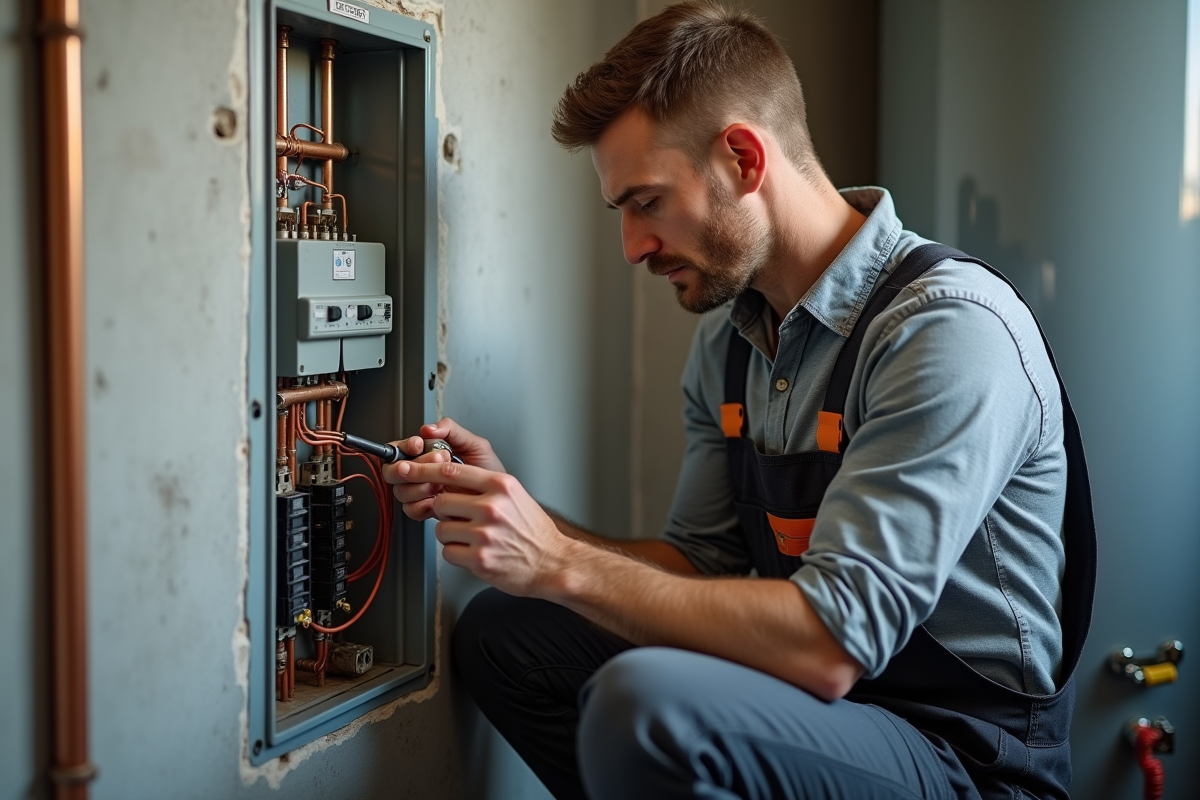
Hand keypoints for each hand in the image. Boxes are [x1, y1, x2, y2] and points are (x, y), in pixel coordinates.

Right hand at [383, 418, 504, 521]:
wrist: (500, 498)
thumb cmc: (489, 472)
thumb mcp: (475, 444)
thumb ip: (452, 431)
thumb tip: (429, 428)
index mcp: (427, 454)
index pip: (399, 448)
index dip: (405, 446)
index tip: (419, 445)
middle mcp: (421, 473)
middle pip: (392, 471)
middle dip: (411, 467)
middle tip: (433, 463)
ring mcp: (422, 492)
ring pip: (401, 490)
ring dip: (420, 485)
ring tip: (442, 483)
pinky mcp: (426, 509)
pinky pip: (410, 510)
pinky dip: (422, 504)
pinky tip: (438, 499)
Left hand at [390, 459, 571, 597]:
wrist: (553, 562)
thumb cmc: (533, 530)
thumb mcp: (515, 495)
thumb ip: (484, 485)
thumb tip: (447, 477)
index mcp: (500, 486)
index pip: (451, 471)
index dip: (423, 469)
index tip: (408, 469)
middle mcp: (492, 507)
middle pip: (441, 502)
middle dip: (444, 512)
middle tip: (461, 518)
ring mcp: (485, 534)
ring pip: (441, 529)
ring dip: (451, 535)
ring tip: (473, 538)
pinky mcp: (480, 559)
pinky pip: (448, 552)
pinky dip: (457, 554)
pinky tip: (476, 552)